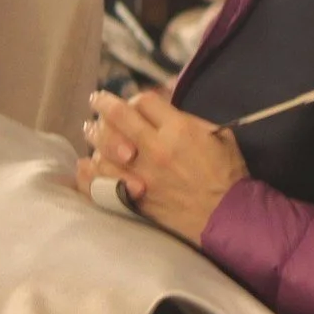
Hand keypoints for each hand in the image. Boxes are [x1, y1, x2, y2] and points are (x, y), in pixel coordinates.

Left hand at [80, 90, 248, 245]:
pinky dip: (90, 171)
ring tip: (90, 128)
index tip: (134, 101)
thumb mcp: (220, 136)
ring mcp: (140, 174)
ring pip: (104, 146)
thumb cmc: (227, 174)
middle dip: (104, 103)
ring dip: (94, 134)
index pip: (145, 101)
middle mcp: (155, 148)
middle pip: (119, 116)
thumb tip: (169, 112)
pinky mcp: (134, 196)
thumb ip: (191, 120)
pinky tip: (85, 162)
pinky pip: (101, 180)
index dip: (137, 97)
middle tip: (96, 99)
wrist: (224, 215)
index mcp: (178, 129)